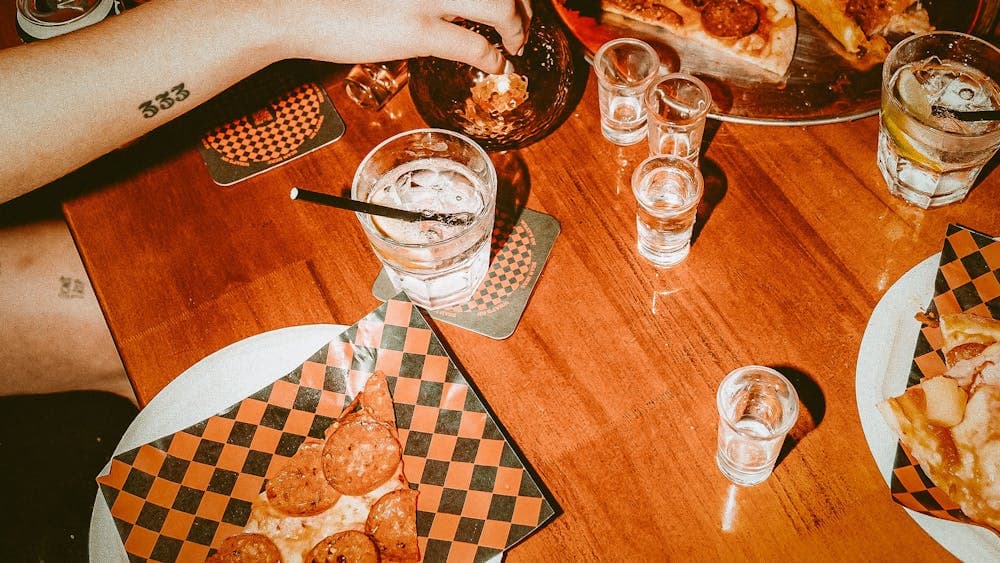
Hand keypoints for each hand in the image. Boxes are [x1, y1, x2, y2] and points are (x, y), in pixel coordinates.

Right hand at [274, 0, 531, 73]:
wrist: (299, 7)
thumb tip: (452, 2)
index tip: (515, 2)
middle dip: (522, 5)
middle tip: (522, 25)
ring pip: (500, 6)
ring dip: (517, 28)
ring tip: (514, 44)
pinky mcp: (417, 30)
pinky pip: (475, 46)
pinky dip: (494, 58)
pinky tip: (496, 65)